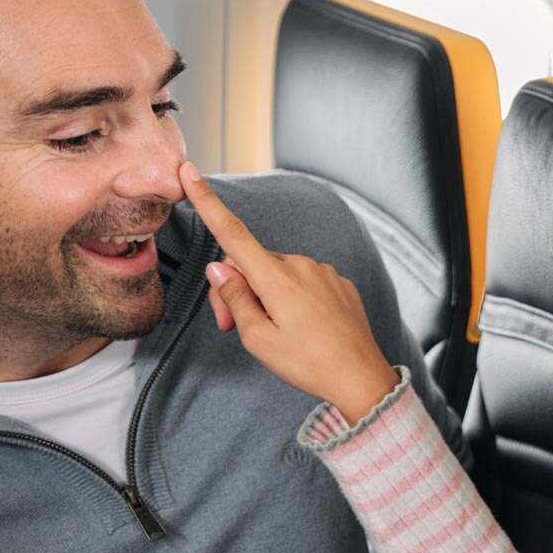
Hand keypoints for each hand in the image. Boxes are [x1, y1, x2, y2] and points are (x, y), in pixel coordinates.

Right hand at [183, 161, 400, 421]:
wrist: (362, 379)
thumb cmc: (308, 364)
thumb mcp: (257, 339)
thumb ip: (234, 298)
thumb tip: (220, 267)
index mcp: (277, 278)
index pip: (232, 233)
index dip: (208, 202)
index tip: (190, 173)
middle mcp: (301, 265)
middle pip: (250, 264)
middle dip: (236, 290)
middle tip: (233, 328)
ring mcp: (323, 272)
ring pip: (277, 274)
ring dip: (266, 296)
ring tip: (277, 333)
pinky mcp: (339, 283)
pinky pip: (304, 282)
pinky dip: (293, 299)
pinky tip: (304, 328)